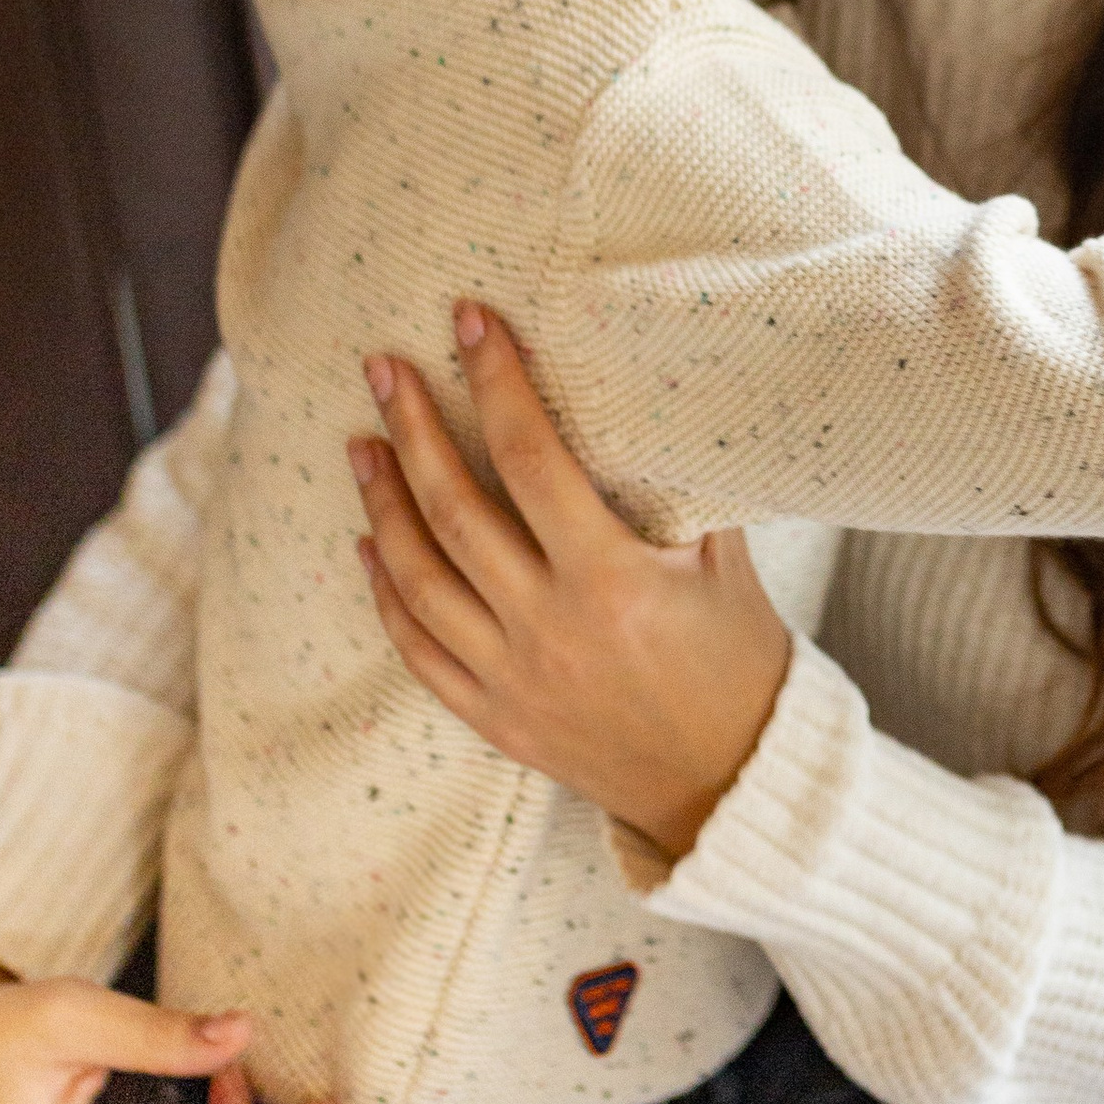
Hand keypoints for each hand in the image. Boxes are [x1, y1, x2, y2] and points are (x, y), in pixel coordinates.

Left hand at [352, 305, 792, 863]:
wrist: (733, 781)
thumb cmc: (741, 659)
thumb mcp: (726, 562)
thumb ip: (677, 487)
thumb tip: (642, 396)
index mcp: (612, 581)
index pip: (533, 458)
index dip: (497, 383)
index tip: (470, 323)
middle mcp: (550, 628)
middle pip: (454, 511)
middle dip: (413, 429)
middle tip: (382, 368)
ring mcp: (513, 679)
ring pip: (419, 579)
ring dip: (382, 504)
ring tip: (362, 444)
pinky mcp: (496, 719)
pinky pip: (420, 651)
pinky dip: (386, 595)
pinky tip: (368, 546)